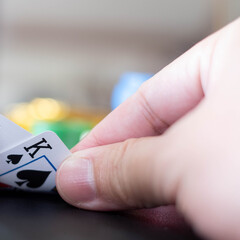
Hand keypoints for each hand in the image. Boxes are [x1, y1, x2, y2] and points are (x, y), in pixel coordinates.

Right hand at [57, 18, 239, 238]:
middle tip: (93, 196)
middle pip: (168, 134)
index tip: (74, 168)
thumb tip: (75, 177)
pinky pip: (217, 186)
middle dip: (128, 171)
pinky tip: (164, 223)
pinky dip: (188, 207)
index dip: (103, 137)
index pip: (147, 98)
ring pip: (193, 165)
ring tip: (124, 216)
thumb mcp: (187, 161)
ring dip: (156, 196)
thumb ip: (124, 167)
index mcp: (234, 58)